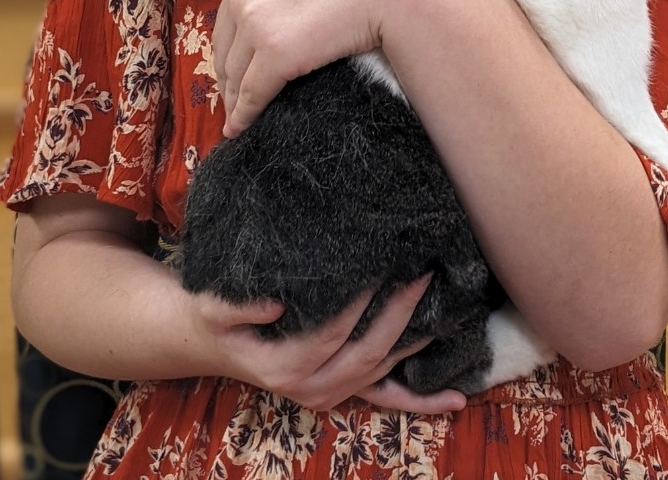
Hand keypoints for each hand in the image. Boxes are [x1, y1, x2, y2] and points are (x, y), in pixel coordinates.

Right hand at [195, 277, 466, 413]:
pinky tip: (457, 397)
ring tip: (448, 308)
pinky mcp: (340, 391)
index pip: (332, 334)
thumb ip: (238, 306)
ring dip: (417, 345)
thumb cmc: (213, 318)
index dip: (360, 304)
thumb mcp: (210, 307)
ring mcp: (329, 393)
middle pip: (368, 353)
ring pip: (383, 373)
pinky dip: (421, 400)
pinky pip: (385, 399)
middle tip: (421, 274)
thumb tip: (276, 304)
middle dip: (400, 314)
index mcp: (282, 369)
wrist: (210, 343)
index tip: (381, 267)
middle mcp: (311, 389)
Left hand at [213, 0, 438, 137]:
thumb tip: (277, 12)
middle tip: (232, 105)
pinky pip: (253, 94)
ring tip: (236, 122)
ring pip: (235, 77)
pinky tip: (242, 128)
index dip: (226, 57)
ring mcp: (256, 25)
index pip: (225, 28)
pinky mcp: (275, 53)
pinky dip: (244, 115)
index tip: (229, 77)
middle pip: (225, 54)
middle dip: (228, 83)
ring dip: (234, 103)